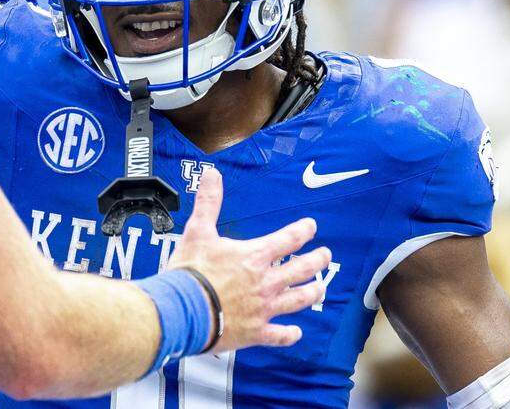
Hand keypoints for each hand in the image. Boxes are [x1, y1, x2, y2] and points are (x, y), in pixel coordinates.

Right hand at [168, 169, 330, 351]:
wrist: (184, 310)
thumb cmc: (191, 272)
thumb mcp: (198, 231)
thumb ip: (208, 202)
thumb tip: (211, 175)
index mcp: (254, 256)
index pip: (287, 240)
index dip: (302, 231)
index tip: (311, 226)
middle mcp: (266, 282)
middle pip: (301, 270)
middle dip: (316, 261)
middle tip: (325, 255)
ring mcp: (264, 308)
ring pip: (298, 300)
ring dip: (312, 292)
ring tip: (320, 288)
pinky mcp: (256, 331)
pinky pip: (279, 335)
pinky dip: (289, 334)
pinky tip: (296, 333)